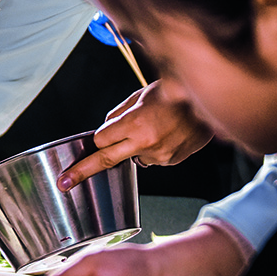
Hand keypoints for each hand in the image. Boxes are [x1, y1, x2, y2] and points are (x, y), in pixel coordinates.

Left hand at [58, 81, 213, 190]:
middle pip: (105, 160)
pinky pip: (153, 158)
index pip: (101, 140)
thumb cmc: (175, 92)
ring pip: (134, 157)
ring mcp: (160, 155)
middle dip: (82, 171)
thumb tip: (106, 129)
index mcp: (135, 123)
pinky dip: (154, 149)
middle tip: (64, 182)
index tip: (88, 145)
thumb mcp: (141, 95)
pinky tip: (167, 133)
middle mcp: (146, 142)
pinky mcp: (172, 161)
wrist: (211, 102)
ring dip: (135, 147)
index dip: (99, 138)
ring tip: (155, 127)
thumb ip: (120, 114)